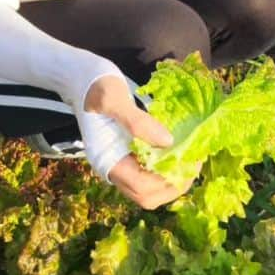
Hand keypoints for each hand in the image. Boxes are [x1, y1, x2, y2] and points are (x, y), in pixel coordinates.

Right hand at [83, 73, 194, 209]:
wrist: (80, 78)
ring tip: (190, 160)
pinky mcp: (125, 154)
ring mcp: (119, 162)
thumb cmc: (95, 87)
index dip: (168, 183)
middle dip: (173, 186)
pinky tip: (178, 152)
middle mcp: (113, 167)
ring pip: (148, 188)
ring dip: (170, 180)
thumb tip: (168, 142)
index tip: (190, 164)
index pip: (141, 188)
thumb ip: (138, 122)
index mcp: (108, 160)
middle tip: (194, 165)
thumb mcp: (115, 99)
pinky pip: (147, 172)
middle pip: (146, 196)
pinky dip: (165, 168)